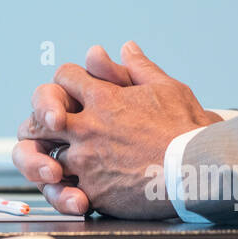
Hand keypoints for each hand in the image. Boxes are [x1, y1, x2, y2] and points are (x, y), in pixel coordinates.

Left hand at [13, 42, 222, 217]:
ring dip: (52, 159)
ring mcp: (86, 160)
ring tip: (60, 164)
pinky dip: (67, 189)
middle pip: (41, 118)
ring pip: (47, 156)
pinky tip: (76, 190)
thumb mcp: (168, 88)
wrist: (197, 171)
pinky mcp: (93, 190)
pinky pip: (65, 189)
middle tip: (50, 130)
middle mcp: (88, 127)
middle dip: (43, 122)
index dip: (66, 83)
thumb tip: (126, 47)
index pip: (64, 78)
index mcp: (103, 98)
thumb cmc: (187, 129)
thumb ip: (140, 68)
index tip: (72, 94)